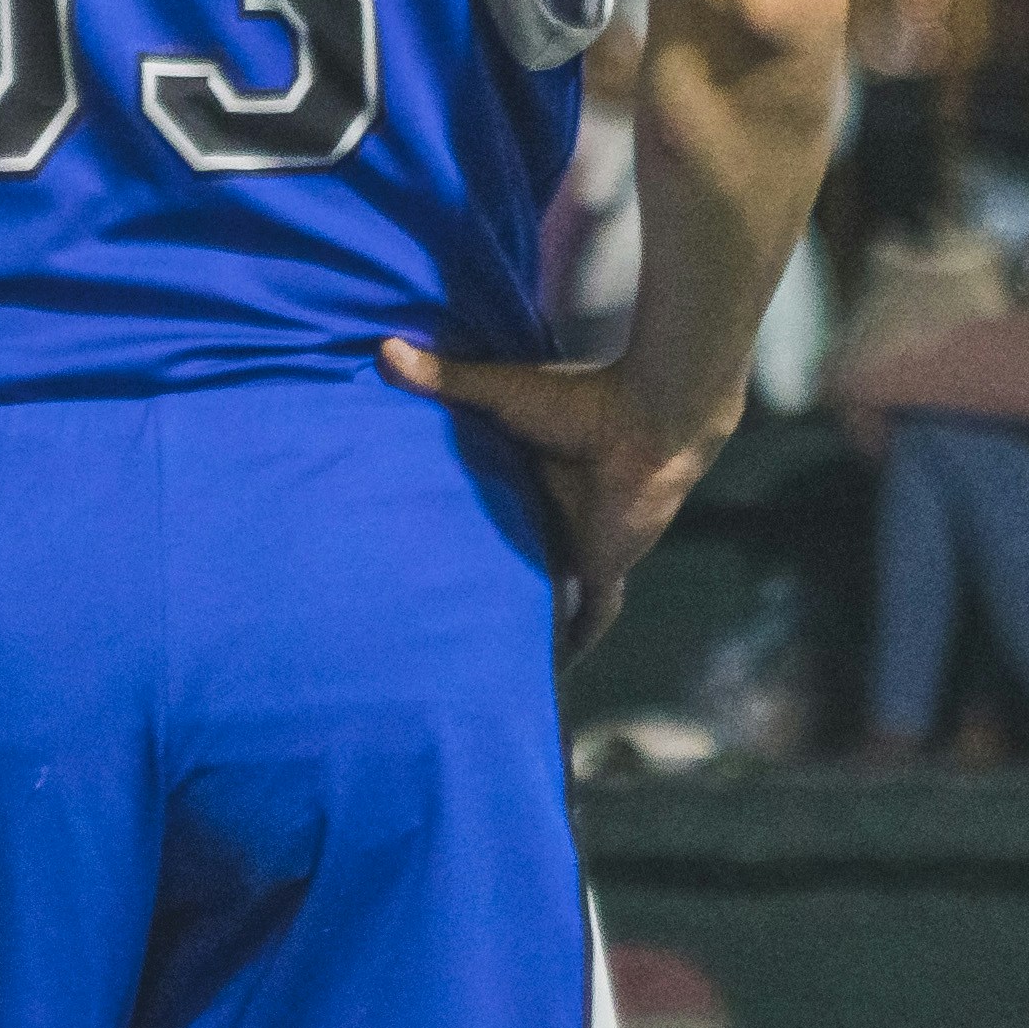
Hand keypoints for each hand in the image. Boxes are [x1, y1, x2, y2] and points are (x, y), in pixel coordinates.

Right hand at [379, 335, 730, 659]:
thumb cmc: (578, 402)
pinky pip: (587, 620)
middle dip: (483, 579)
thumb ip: (446, 379)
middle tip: (430, 609)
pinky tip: (547, 679)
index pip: (485, 506)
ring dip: (521, 618)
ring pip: (543, 593)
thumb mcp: (500, 390)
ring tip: (474, 655)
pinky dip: (571, 647)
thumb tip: (383, 348)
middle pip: (510, 555)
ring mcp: (577, 545)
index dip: (456, 524)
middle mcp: (549, 513)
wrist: (646, 424)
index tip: (415, 543)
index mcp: (527, 472)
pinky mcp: (601, 572)